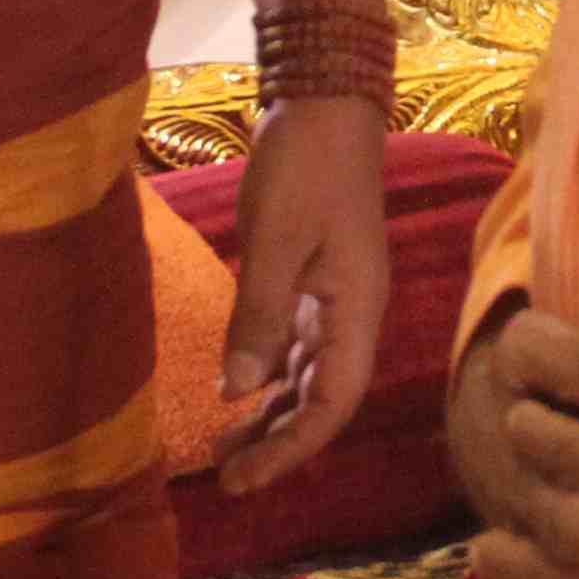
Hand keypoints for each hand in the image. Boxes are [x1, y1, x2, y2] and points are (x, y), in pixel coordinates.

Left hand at [214, 99, 393, 491]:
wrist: (325, 101)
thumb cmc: (304, 164)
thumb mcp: (274, 239)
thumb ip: (256, 317)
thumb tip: (235, 393)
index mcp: (356, 311)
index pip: (333, 404)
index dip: (291, 447)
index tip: (245, 477)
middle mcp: (352, 315)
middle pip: (321, 399)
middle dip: (277, 442)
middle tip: (224, 478)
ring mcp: (335, 298)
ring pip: (306, 377)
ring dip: (270, 414)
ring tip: (223, 448)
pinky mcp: (313, 280)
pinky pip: (293, 346)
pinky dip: (265, 374)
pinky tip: (234, 389)